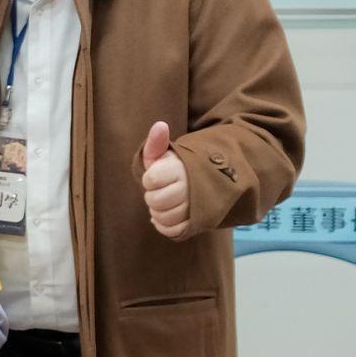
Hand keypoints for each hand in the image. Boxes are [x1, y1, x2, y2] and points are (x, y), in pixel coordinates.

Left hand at [140, 121, 190, 238]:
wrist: (205, 180)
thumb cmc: (176, 167)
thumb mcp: (165, 153)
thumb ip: (156, 142)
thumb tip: (160, 125)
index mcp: (181, 168)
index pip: (151, 180)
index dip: (149, 179)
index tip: (157, 175)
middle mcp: (191, 188)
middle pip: (155, 202)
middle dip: (153, 197)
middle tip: (161, 190)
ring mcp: (196, 208)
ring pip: (164, 218)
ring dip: (159, 212)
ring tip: (166, 201)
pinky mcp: (197, 224)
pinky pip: (173, 231)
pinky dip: (165, 225)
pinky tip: (167, 214)